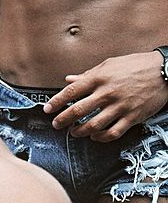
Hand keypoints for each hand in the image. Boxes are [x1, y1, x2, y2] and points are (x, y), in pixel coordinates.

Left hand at [44, 52, 167, 142]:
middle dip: (62, 120)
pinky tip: (94, 136)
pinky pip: (112, 133)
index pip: (71, 92)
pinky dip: (100, 137)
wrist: (166, 71)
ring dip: (79, 131)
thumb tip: (68, 79)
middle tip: (56, 124)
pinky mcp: (132, 117)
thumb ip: (88, 74)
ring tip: (73, 132)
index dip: (56, 102)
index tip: (47, 109)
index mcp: (100, 78)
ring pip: (93, 125)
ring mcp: (120, 107)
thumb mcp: (110, 64)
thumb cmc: (136, 66)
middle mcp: (108, 93)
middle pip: (78, 111)